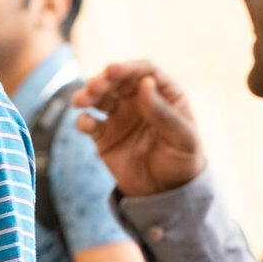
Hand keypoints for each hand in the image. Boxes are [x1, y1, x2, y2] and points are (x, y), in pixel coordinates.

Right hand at [73, 59, 205, 196]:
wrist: (166, 194)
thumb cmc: (182, 161)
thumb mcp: (182, 138)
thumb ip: (163, 113)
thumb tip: (145, 82)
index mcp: (165, 94)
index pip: (145, 70)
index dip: (128, 67)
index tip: (112, 69)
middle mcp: (140, 99)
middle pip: (118, 80)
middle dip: (103, 80)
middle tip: (94, 87)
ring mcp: (120, 115)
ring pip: (100, 96)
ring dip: (88, 94)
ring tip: (80, 101)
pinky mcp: (104, 134)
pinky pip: (90, 122)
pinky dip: (84, 120)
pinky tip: (86, 124)